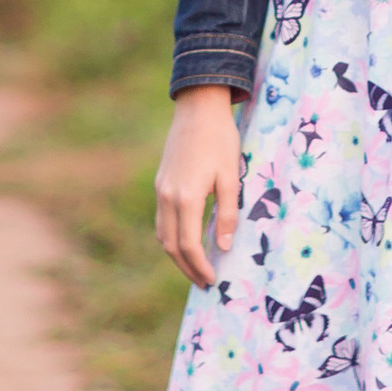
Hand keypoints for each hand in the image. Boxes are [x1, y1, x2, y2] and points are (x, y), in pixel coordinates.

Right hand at [155, 86, 245, 288]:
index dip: (199, 266)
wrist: (198, 108)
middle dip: (186, 267)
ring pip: (162, 234)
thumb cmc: (220, 139)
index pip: (188, 245)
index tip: (212, 280)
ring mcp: (160, 189)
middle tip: (204, 282)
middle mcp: (167, 197)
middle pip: (170, 245)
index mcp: (186, 198)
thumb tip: (223, 246)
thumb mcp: (230, 177)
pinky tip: (186, 240)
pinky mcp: (161, 183)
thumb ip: (228, 214)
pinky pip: (162, 219)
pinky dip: (172, 237)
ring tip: (196, 267)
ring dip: (176, 255)